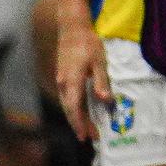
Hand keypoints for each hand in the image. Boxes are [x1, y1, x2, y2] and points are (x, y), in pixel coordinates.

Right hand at [47, 24, 111, 144]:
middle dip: (79, 125)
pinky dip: (74, 108)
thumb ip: (101, 82)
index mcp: (72, 80)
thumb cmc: (88, 43)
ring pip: (67, 104)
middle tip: (90, 137)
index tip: (85, 136)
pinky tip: (82, 112)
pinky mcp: (62, 77)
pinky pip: (66, 97)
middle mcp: (62, 83)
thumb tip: (105, 101)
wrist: (72, 28)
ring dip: (76, 117)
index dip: (79, 124)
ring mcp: (60, 80)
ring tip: (88, 129)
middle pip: (69, 109)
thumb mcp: (99, 62)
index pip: (74, 108)